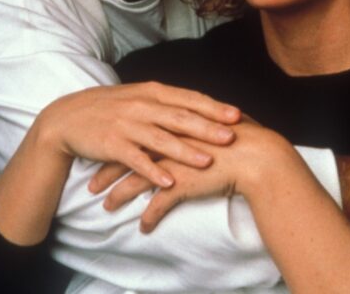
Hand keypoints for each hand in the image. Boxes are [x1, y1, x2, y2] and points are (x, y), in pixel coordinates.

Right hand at [38, 82, 240, 188]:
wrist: (67, 118)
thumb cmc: (109, 107)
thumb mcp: (138, 96)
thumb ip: (167, 101)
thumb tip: (200, 107)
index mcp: (151, 92)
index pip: (188, 99)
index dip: (213, 108)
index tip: (237, 116)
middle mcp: (141, 105)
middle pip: (180, 117)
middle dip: (207, 128)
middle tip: (232, 138)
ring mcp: (126, 125)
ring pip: (160, 139)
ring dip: (185, 151)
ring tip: (207, 162)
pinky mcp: (112, 144)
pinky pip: (136, 159)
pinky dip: (153, 170)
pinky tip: (169, 181)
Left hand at [97, 121, 295, 231]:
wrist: (257, 154)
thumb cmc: (240, 137)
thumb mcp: (211, 122)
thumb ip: (194, 122)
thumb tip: (190, 121)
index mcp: (171, 122)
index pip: (134, 133)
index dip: (117, 145)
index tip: (102, 154)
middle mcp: (166, 140)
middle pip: (127, 157)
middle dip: (107, 172)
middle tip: (91, 185)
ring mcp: (172, 162)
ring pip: (135, 181)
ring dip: (118, 196)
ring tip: (106, 207)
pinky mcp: (182, 183)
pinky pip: (159, 205)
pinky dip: (149, 217)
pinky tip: (144, 228)